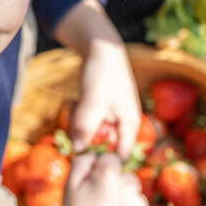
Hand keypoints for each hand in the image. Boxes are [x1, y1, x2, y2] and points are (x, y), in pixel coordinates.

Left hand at [51, 0, 140, 158]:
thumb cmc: (103, 73)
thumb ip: (86, 127)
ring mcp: (110, 117)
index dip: (102, 158)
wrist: (100, 47)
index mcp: (129, 125)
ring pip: (90, 133)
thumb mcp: (93, 101)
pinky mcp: (99, 111)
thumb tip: (78, 152)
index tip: (83, 152)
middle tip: (77, 113)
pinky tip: (75, 100)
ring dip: (78, 122)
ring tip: (77, 103)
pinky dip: (78, 114)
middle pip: (100, 145)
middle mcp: (122, 124)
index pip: (119, 156)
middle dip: (84, 134)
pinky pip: (85, 121)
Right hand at [63, 152, 153, 205]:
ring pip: (136, 197)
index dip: (102, 170)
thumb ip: (83, 161)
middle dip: (117, 185)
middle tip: (101, 203)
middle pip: (127, 178)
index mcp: (110, 174)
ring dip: (126, 203)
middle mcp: (129, 187)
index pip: (113, 159)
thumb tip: (95, 153)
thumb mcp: (70, 183)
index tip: (94, 184)